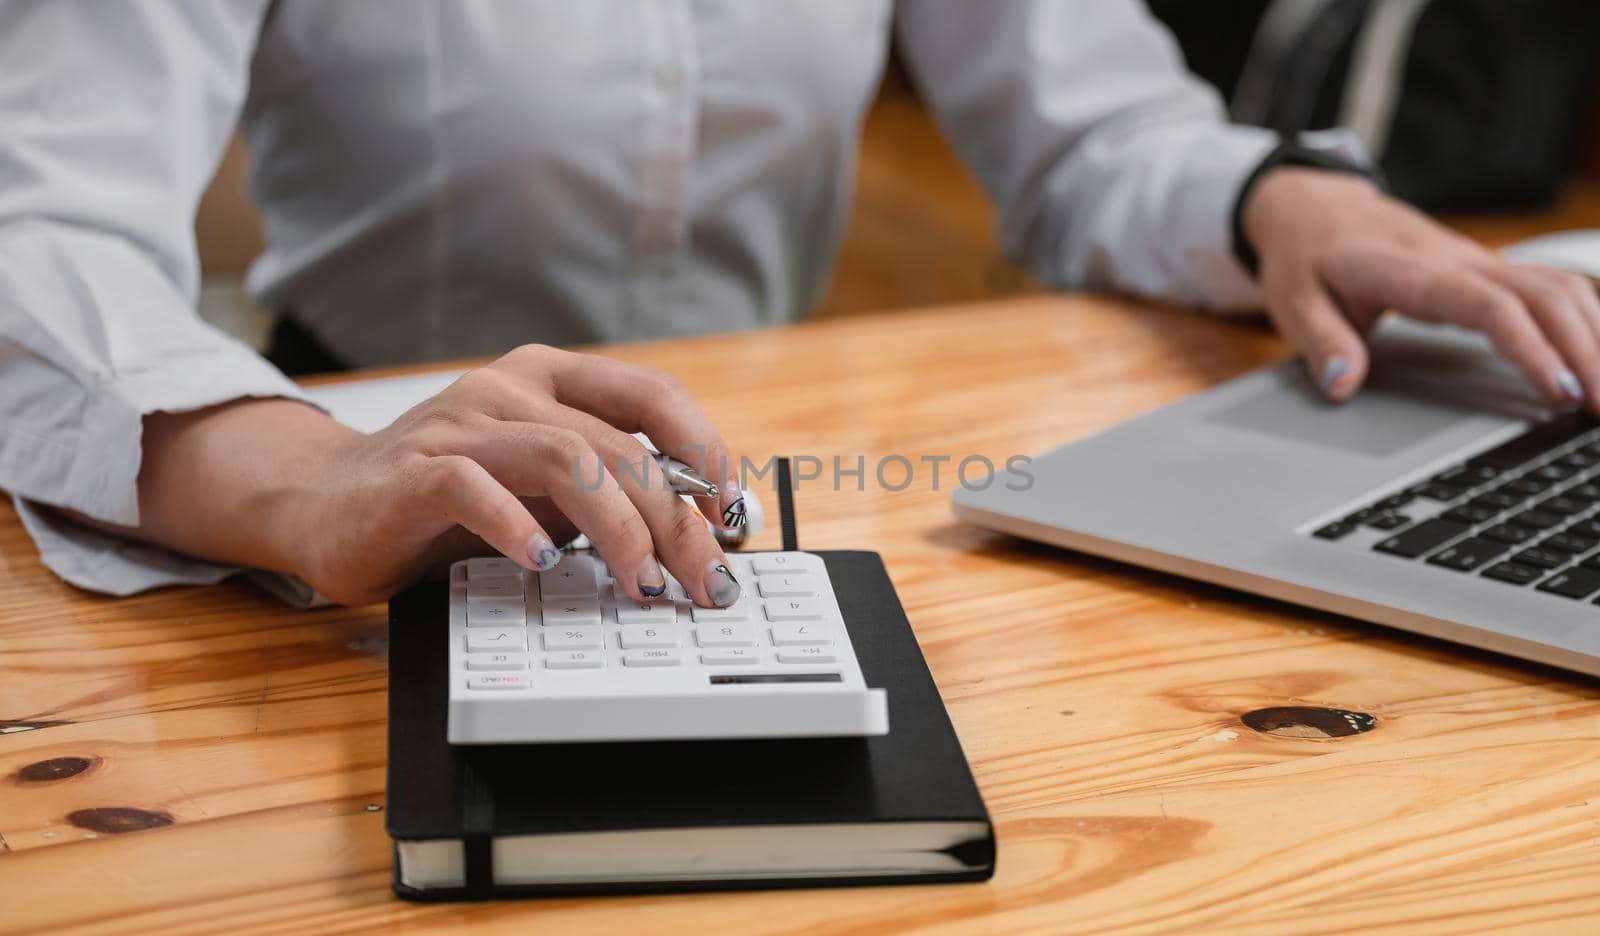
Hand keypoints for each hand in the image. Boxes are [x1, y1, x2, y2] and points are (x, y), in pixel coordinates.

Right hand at [135, 345, 746, 605]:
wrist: (326, 502)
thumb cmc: (447, 499)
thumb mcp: (542, 488)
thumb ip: (604, 493)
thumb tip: (695, 535)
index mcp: (552, 380)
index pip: (652, 396)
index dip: (705, 452)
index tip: (735, 514)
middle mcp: (511, 389)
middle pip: (620, 444)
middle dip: (676, 520)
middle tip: (704, 581)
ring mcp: (461, 425)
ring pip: (566, 457)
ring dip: (618, 527)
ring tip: (643, 582)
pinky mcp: (414, 472)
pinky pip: (475, 489)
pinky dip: (518, 527)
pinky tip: (543, 563)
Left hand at [1243, 168, 1599, 408]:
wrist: (1314, 209)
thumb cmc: (1307, 258)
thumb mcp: (1293, 301)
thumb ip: (1321, 342)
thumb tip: (1342, 384)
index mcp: (1412, 270)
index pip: (1488, 306)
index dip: (1530, 348)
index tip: (1557, 391)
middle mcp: (1458, 260)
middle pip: (1544, 297)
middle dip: (1586, 351)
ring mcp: (1480, 261)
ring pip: (1559, 287)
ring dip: (1596, 336)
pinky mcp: (1489, 268)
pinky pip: (1552, 285)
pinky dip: (1588, 317)